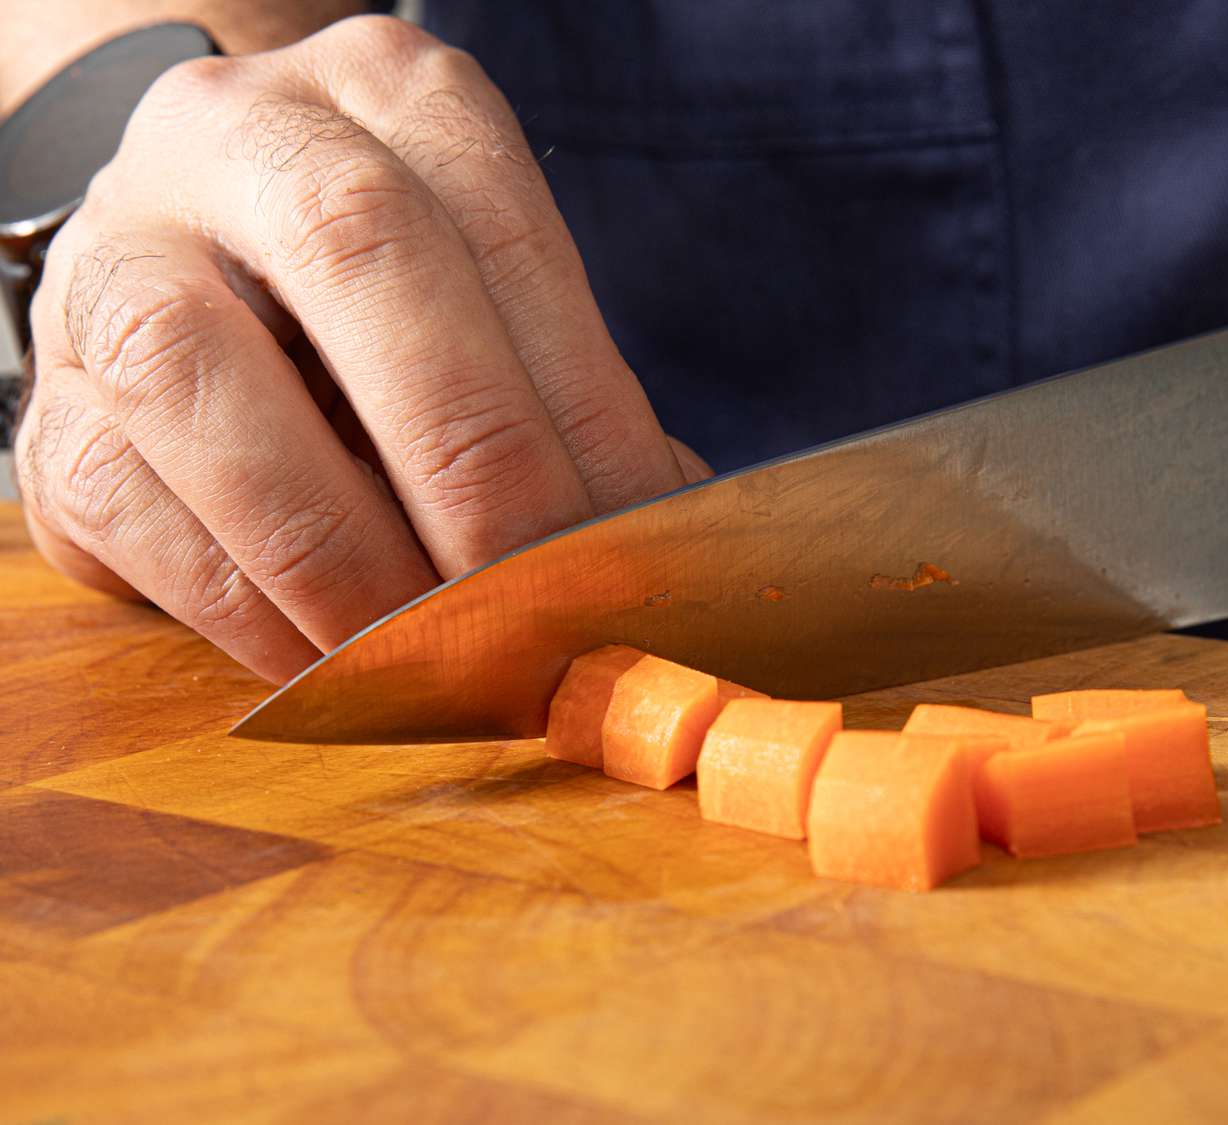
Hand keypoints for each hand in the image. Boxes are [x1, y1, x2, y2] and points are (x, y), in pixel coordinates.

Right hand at [16, 16, 707, 682]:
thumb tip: (652, 534)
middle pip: (363, 253)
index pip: (508, 241)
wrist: (202, 264)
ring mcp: (117, 253)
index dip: (583, 415)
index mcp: (394, 98)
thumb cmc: (390, 313)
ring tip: (435, 653)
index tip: (634, 549)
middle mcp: (240, 134)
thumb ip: (558, 400)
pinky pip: (128, 505)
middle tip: (543, 605)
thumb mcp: (486, 304)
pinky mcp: (44, 400)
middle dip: (475, 467)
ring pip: (199, 373)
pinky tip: (332, 657)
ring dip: (342, 553)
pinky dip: (247, 608)